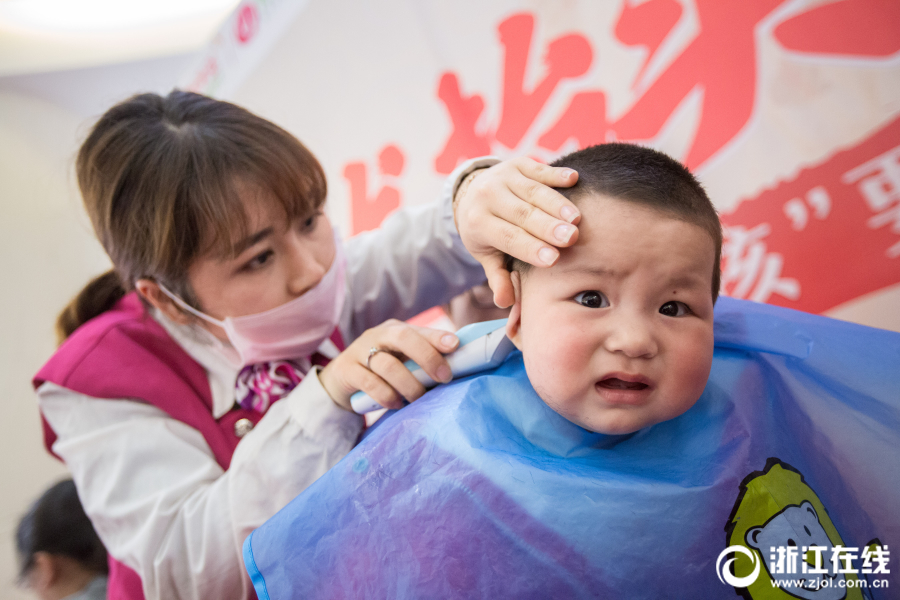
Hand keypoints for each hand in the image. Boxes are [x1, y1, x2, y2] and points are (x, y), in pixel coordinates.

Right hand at [318, 320, 459, 410]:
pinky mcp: (346, 370)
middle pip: (403, 338)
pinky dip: (386, 395)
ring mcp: (359, 351)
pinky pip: (369, 382)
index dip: (437, 337)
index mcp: (395, 329)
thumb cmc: (380, 370)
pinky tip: (396, 404)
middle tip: (444, 377)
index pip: (418, 330)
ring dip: (408, 384)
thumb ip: (421, 360)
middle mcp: (377, 335)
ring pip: (387, 364)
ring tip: (419, 398)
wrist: (340, 380)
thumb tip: (458, 369)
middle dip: (427, 356)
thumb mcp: (399, 360)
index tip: (456, 346)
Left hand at [454, 157, 579, 307]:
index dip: (530, 248)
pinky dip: (556, 173)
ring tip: (576, 218)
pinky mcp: (518, 164)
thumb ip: (497, 277)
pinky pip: (538, 168)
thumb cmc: (487, 231)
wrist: (472, 193)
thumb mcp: (486, 255)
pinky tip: (573, 179)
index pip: (507, 237)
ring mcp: (503, 177)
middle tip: (571, 238)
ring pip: (533, 191)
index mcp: (478, 222)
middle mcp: (488, 196)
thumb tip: (505, 302)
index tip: (554, 259)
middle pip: (522, 213)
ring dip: (557, 204)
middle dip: (547, 226)